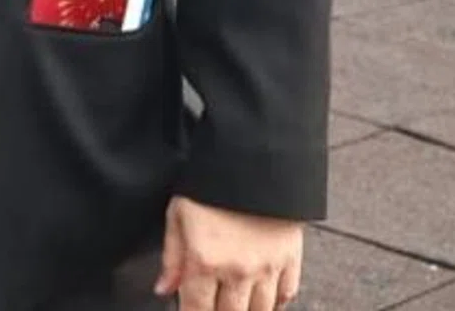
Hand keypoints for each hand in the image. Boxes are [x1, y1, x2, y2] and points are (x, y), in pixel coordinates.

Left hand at [157, 196, 303, 310]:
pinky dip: (275, 303)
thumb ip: (172, 256)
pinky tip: (265, 300)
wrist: (254, 160)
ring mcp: (267, 268)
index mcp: (206, 261)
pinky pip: (286, 295)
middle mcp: (238, 271)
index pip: (197, 310)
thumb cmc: (211, 183)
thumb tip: (163, 289)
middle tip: (212, 304)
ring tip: (237, 303)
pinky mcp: (290, 259)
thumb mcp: (178, 213)